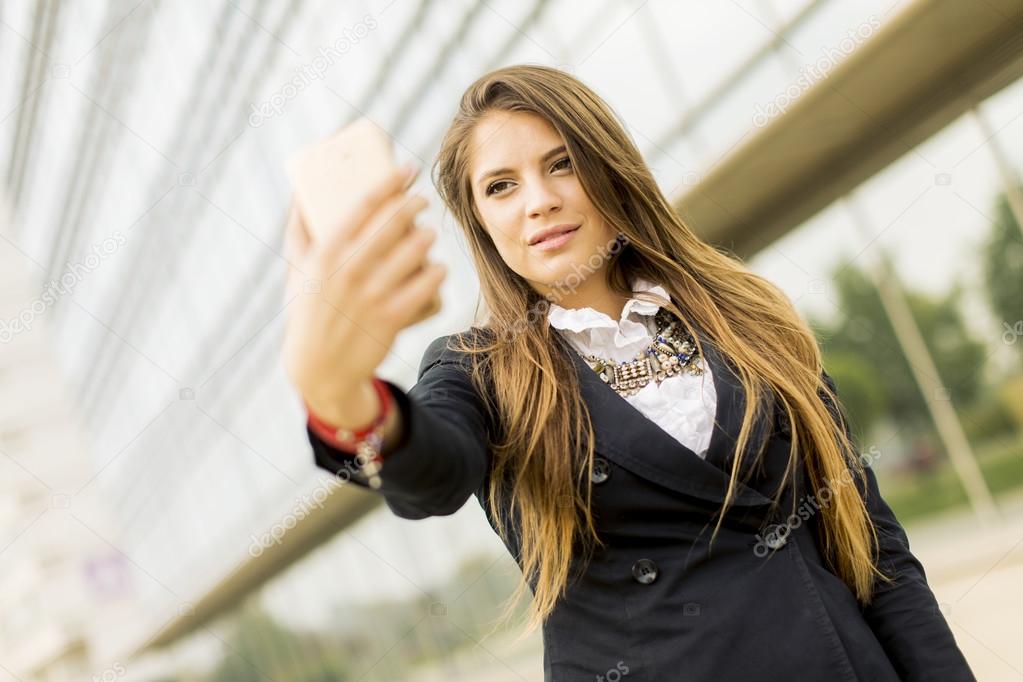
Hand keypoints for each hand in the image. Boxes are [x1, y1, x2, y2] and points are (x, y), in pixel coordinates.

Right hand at [282, 164, 445, 420]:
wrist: (319, 367)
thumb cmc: (308, 310)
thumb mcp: (296, 270)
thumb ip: (299, 229)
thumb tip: (301, 189)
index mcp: (325, 254)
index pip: (363, 206)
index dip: (390, 182)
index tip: (407, 168)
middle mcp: (349, 272)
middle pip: (394, 223)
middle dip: (414, 205)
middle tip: (421, 201)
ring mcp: (372, 296)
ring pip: (416, 252)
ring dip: (426, 239)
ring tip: (426, 236)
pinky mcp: (392, 320)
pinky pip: (427, 286)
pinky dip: (436, 274)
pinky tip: (436, 270)